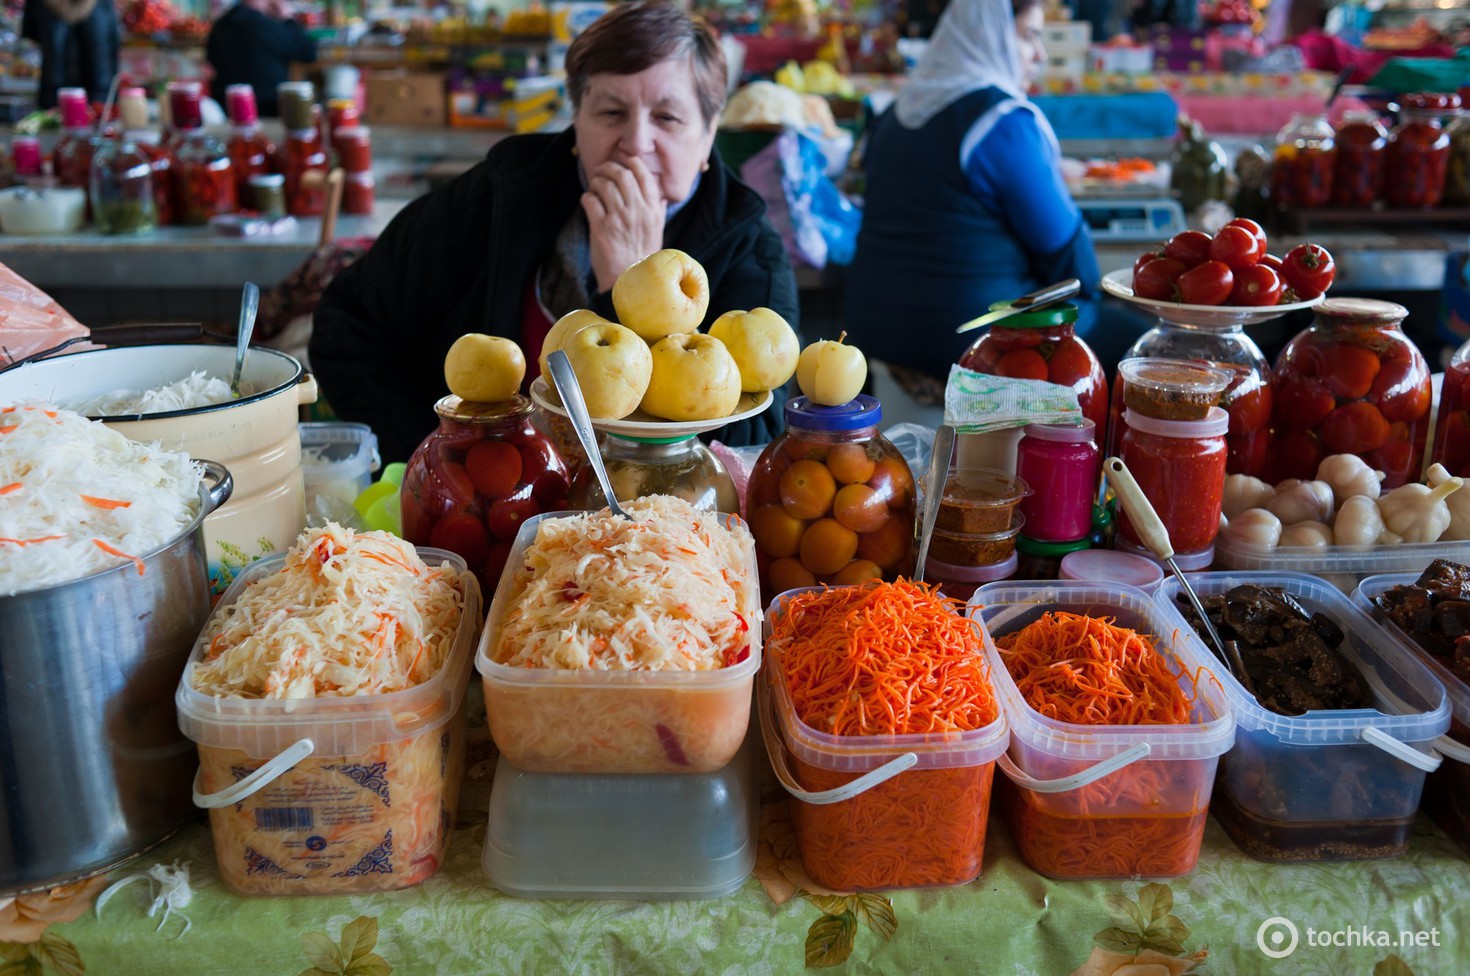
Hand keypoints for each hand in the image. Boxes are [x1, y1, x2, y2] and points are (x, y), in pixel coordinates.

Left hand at [581, 156, 663, 293]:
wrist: (629, 280)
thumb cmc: (642, 256)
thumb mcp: (657, 232)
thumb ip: (658, 212)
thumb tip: (661, 197)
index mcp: (653, 210)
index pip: (643, 174)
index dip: (630, 161)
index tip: (621, 158)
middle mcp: (638, 212)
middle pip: (622, 174)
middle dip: (608, 168)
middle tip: (601, 171)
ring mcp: (619, 219)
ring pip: (604, 185)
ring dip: (596, 182)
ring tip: (594, 188)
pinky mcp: (602, 228)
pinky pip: (590, 200)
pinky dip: (587, 197)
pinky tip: (588, 202)